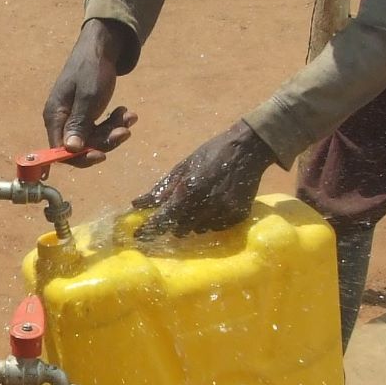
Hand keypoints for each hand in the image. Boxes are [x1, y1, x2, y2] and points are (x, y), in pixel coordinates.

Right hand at [42, 19, 138, 165]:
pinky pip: (98, 126)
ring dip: (113, 130)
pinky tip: (125, 112)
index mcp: (55, 116)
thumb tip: (69, 150)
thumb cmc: (92, 69)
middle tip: (125, 130)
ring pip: (93, 137)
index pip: (62, 150)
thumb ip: (78, 125)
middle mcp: (61, 119)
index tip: (103, 155)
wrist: (102, 45)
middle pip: (81, 145)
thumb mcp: (88, 98)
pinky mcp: (85, 111)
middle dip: (105, 140)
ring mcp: (73, 115)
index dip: (82, 157)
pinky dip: (113, 121)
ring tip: (129, 116)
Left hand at [132, 121, 275, 238]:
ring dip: (194, 221)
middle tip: (179, 209)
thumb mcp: (183, 166)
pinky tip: (216, 203)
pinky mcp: (237, 216)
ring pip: (199, 230)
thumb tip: (137, 204)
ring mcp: (223, 213)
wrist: (247, 149)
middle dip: (175, 222)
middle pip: (180, 230)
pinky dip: (212, 220)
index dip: (149, 229)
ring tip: (202, 201)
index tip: (138, 236)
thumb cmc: (210, 154)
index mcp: (188, 191)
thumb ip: (161, 188)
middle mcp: (205, 205)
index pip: (163, 218)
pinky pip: (217, 227)